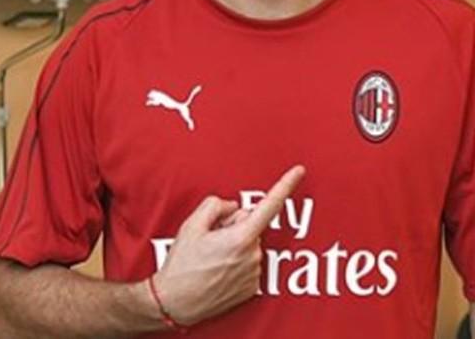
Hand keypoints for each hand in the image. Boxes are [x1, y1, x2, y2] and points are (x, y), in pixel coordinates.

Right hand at [150, 165, 304, 325]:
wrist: (175, 303)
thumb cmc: (181, 265)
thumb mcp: (191, 225)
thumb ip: (216, 206)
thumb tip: (234, 207)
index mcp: (241, 237)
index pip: (270, 205)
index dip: (286, 185)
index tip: (299, 171)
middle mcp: (254, 255)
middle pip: (250, 225)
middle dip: (234, 227)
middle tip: (209, 242)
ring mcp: (255, 273)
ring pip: (249, 245)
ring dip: (234, 247)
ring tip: (210, 260)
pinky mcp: (252, 288)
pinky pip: (249, 263)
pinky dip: (236, 263)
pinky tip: (217, 272)